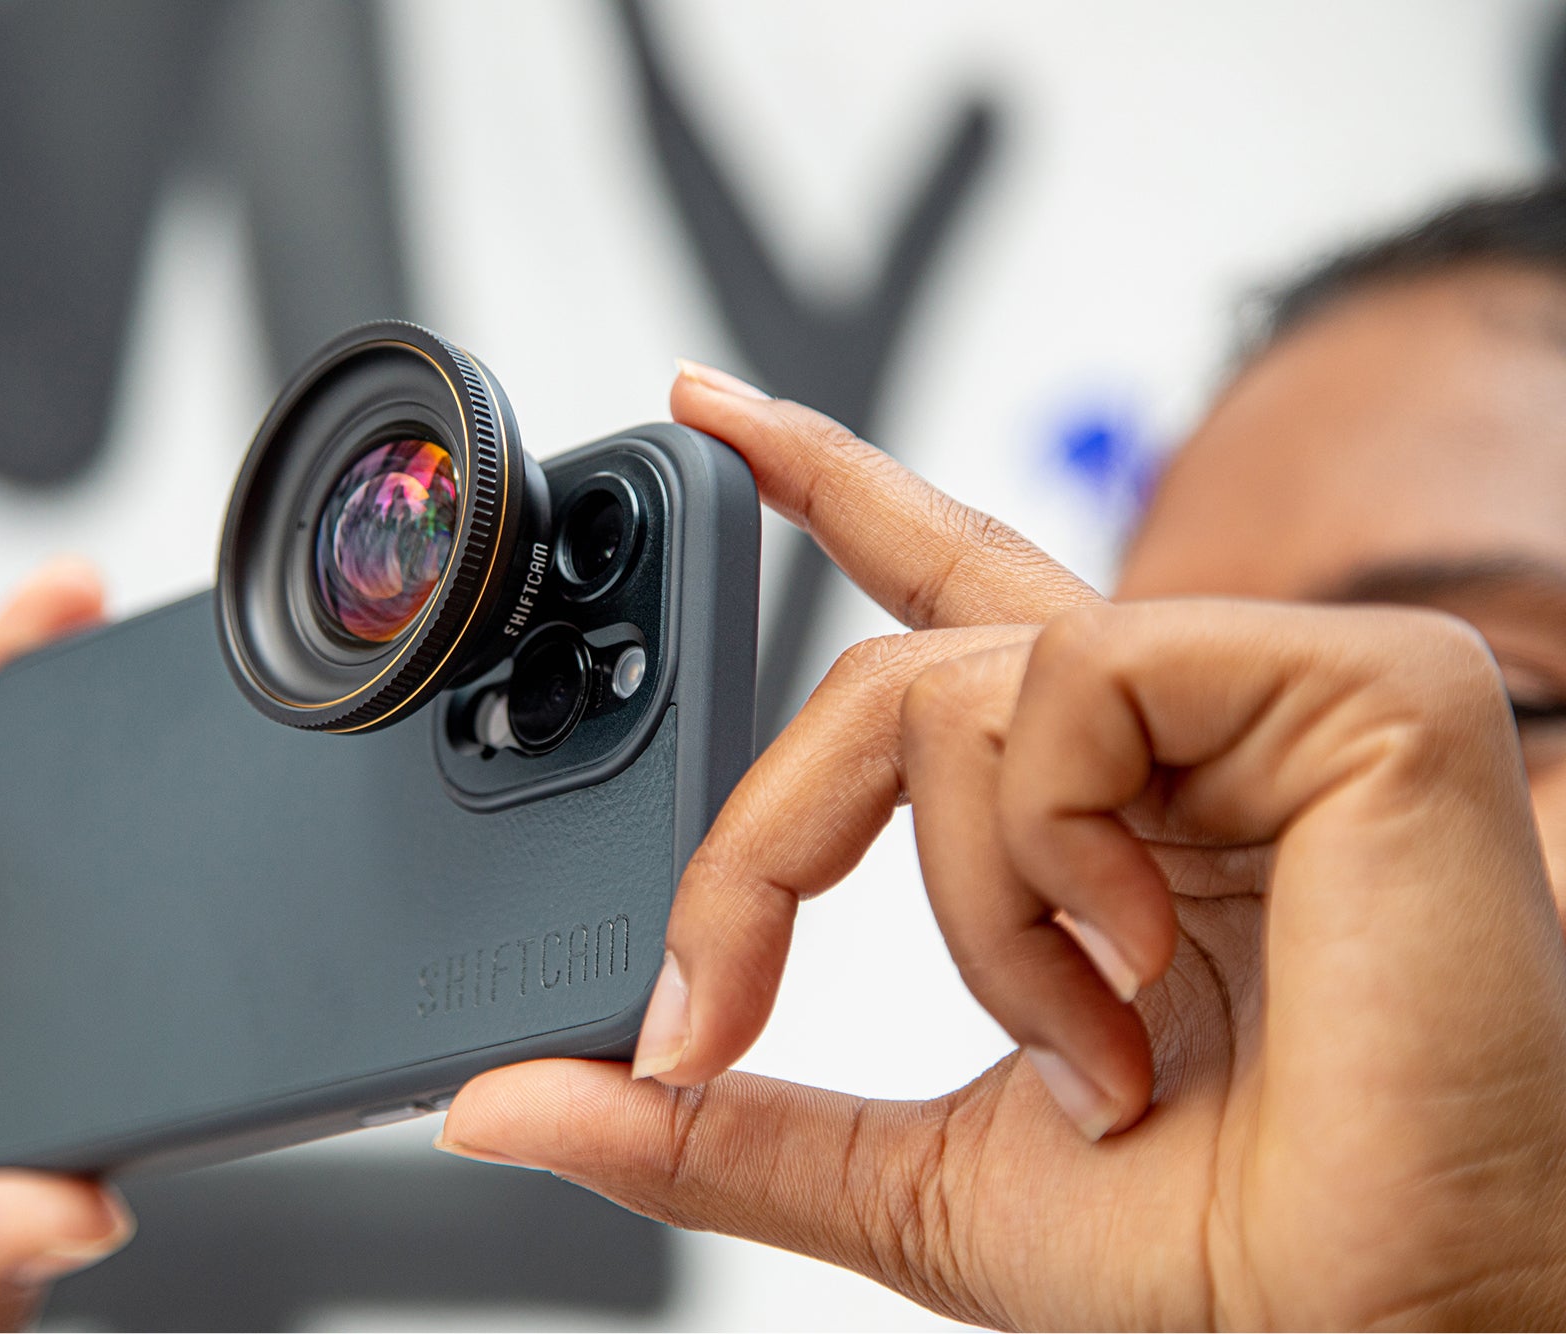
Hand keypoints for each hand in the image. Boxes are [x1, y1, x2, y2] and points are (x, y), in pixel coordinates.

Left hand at [438, 366, 1565, 1327]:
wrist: (1400, 1330)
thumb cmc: (1225, 1257)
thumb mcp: (910, 1176)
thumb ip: (720, 1121)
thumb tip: (514, 1096)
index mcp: (1106, 810)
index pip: (947, 603)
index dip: (826, 488)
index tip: (706, 415)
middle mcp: (1184, 732)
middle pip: (890, 669)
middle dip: (764, 843)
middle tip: (718, 999)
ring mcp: (1270, 689)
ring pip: (945, 694)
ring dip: (969, 915)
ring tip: (1093, 1045)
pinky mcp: (1348, 680)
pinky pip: (1060, 690)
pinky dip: (1044, 859)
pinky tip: (1147, 965)